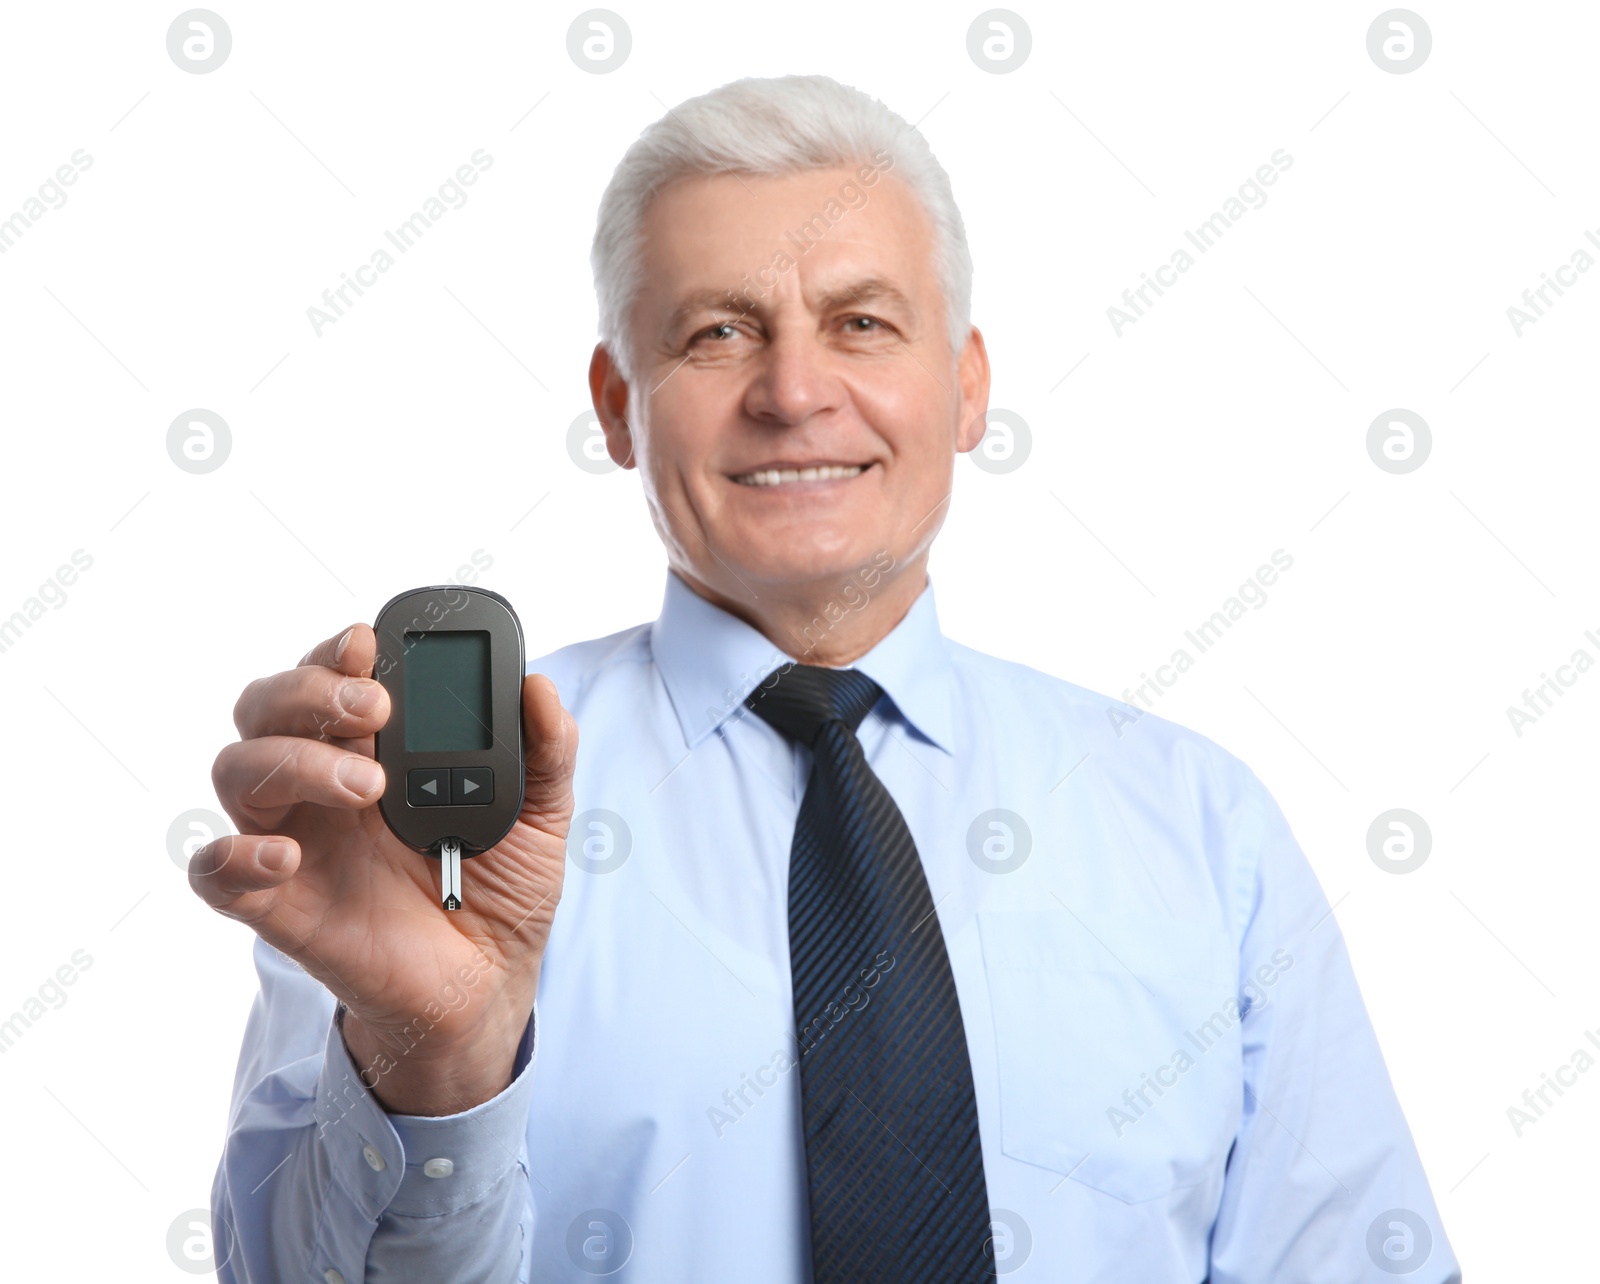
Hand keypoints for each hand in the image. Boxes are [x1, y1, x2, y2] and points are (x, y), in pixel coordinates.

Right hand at [191, 623, 576, 1113]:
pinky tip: (285, 856)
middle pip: (268, 707)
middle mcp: (321, 782)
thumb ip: (547, 751)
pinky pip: (213, 873)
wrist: (490, 981)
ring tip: (368, 785)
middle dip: (309, 689)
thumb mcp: (543, 816)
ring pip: (238, 769)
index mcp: (375, 745)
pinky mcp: (278, 906)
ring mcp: (295, 839)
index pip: (330, 676)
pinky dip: (231, 855)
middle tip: (374, 707)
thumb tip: (538, 687)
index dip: (334, 651)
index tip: (367, 642)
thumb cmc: (502, 887)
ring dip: (294, 761)